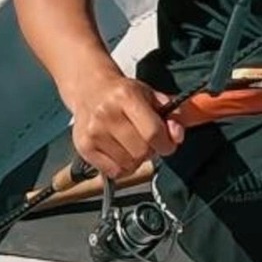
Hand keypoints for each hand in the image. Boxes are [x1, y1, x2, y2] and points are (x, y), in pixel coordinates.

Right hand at [67, 67, 182, 178]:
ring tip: (132, 145)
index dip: (167, 143)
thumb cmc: (124, 94)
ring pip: (128, 164)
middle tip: (147, 141)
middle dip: (151, 150)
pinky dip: (122, 167)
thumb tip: (178, 136)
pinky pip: (113, 171)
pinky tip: (120, 152)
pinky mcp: (83, 147)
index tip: (168, 144)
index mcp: (127, 97)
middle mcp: (107, 114)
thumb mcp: (151, 95)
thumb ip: (171, 114)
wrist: (90, 90)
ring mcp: (93, 132)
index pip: (153, 132)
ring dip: (136, 159)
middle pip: (141, 151)